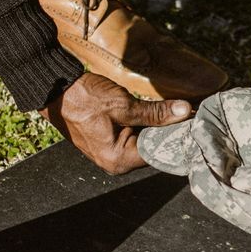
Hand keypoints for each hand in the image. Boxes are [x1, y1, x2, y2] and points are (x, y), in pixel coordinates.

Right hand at [42, 73, 190, 173]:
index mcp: (118, 160)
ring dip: (158, 127)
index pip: (158, 153)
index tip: (196, 121)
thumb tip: (184, 112)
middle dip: (170, 131)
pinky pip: (134, 135)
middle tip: (191, 113)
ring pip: (144, 141)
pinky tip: (159, 112)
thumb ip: (155, 112)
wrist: (54, 89)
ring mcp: (111, 153)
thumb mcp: (123, 104)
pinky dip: (145, 124)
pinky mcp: (108, 141)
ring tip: (179, 112)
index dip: (178, 136)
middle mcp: (115, 162)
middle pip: (153, 149)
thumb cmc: (83, 98)